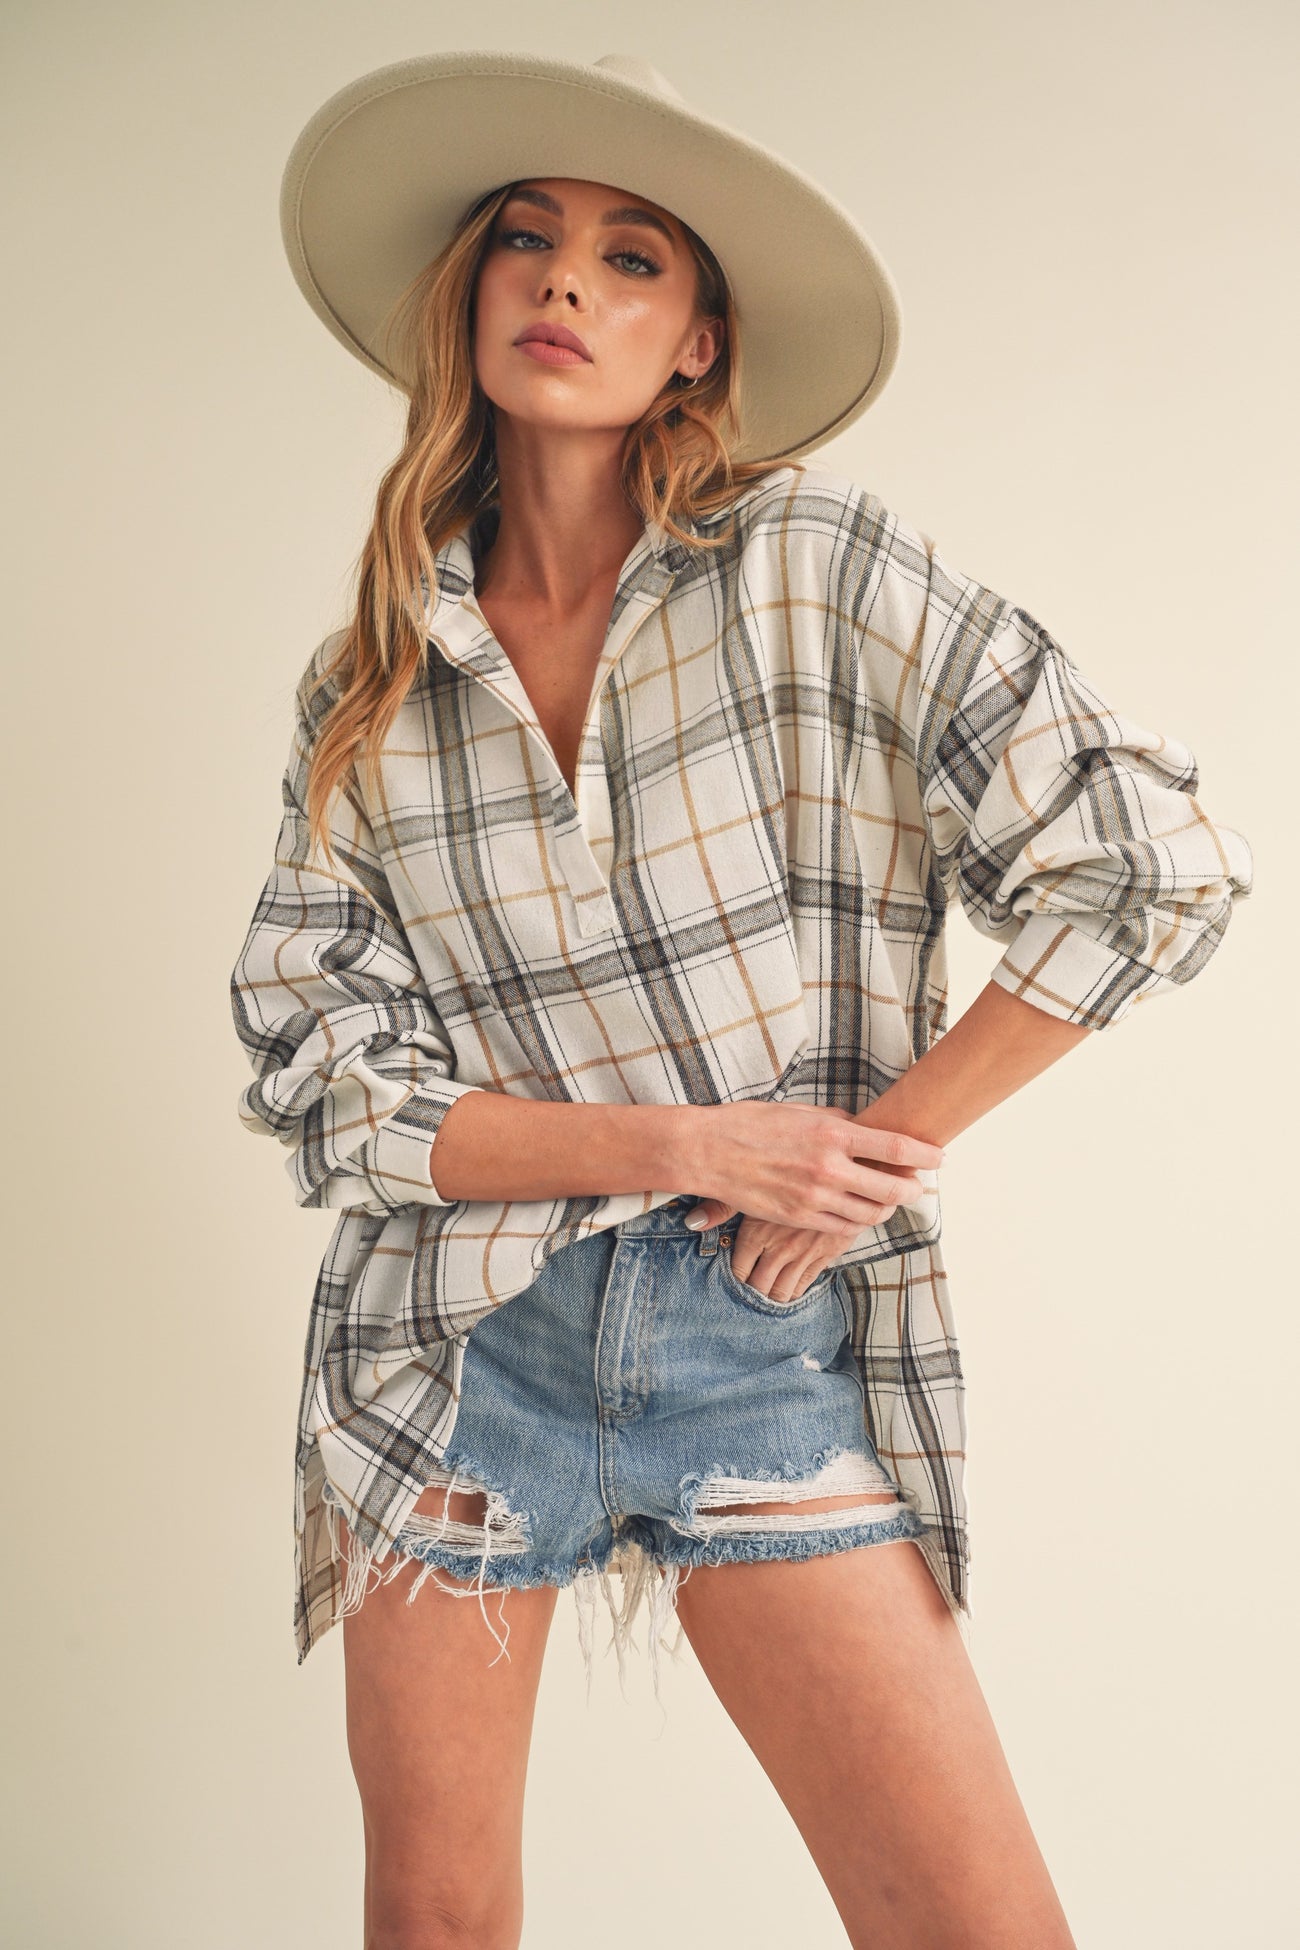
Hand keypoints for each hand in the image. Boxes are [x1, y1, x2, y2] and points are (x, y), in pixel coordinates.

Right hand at [680, 1103, 945, 1302]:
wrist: (710, 1151)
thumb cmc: (751, 1124)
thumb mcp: (799, 1111)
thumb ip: (835, 1122)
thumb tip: (862, 1129)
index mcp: (833, 1133)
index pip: (895, 1146)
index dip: (925, 1154)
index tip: (940, 1158)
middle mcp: (829, 1167)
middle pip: (892, 1187)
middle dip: (913, 1188)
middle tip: (919, 1186)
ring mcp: (815, 1197)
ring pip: (870, 1212)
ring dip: (886, 1207)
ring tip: (889, 1199)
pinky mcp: (800, 1217)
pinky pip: (842, 1226)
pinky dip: (857, 1220)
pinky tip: (858, 1211)